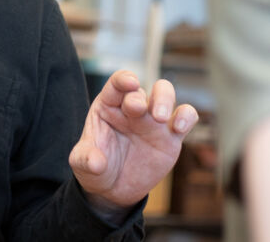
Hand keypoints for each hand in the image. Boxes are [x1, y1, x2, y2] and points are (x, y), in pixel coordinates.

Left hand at [69, 72, 197, 222]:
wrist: (114, 190)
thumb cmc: (96, 169)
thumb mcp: (82, 164)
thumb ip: (85, 160)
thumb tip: (96, 163)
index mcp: (108, 106)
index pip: (117, 84)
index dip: (124, 79)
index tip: (130, 82)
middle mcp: (131, 109)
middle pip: (142, 89)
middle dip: (140, 96)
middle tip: (138, 110)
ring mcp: (152, 121)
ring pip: (165, 93)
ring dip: (165, 99)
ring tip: (160, 118)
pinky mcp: (170, 137)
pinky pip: (185, 116)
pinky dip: (187, 116)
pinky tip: (179, 127)